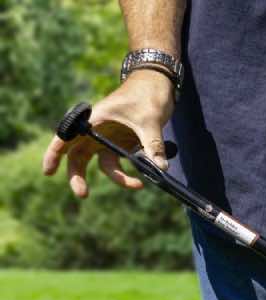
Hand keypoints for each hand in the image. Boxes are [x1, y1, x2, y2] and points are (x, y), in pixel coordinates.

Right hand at [42, 70, 175, 197]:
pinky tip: (141, 179)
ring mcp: (110, 139)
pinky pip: (120, 164)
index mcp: (95, 119)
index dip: (54, 154)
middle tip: (83, 194)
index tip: (48, 172)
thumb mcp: (150, 120)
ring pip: (102, 164)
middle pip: (79, 156)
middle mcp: (98, 130)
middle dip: (78, 176)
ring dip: (116, 178)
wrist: (157, 83)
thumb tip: (160, 168)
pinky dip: (128, 173)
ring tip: (137, 186)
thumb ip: (153, 145)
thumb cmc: (147, 95)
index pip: (67, 136)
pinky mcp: (123, 145)